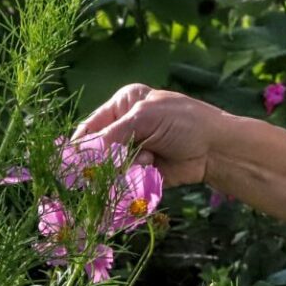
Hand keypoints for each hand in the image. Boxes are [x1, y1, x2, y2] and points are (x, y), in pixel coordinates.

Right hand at [72, 84, 227, 186]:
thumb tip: (78, 155)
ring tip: (148, 159)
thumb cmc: (183, 121)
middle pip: (97, 151)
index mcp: (123, 104)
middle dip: (102, 160)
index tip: (69, 164)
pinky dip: (134, 179)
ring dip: (124, 168)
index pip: (90, 126)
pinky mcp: (142, 172)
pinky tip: (152, 168)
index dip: (79, 145)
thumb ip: (111, 136)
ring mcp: (133, 150)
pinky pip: (124, 181)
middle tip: (113, 162)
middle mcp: (125, 126)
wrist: (216, 148)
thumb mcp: (144, 119)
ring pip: (109, 169)